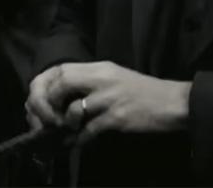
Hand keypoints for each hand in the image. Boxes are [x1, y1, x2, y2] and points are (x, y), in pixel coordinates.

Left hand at [26, 61, 190, 142]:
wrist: (174, 102)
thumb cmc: (145, 93)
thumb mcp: (115, 80)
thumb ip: (90, 85)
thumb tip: (61, 101)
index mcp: (100, 68)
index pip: (59, 69)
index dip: (42, 86)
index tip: (38, 104)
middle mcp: (102, 78)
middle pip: (60, 83)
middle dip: (45, 105)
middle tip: (45, 123)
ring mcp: (110, 97)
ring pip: (73, 109)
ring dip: (64, 126)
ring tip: (64, 135)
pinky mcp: (119, 116)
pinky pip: (90, 130)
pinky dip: (80, 140)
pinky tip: (78, 145)